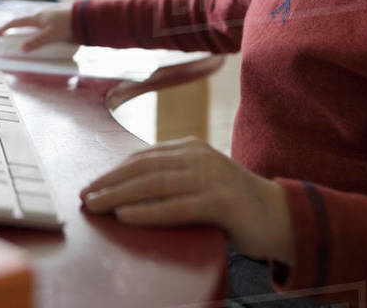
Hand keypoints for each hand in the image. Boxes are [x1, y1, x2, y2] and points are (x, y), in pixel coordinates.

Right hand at [0, 5, 72, 51]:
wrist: (84, 17)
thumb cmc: (67, 24)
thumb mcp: (51, 35)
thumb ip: (37, 42)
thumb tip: (22, 49)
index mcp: (36, 17)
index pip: (15, 22)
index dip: (4, 28)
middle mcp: (40, 15)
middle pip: (22, 21)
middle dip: (13, 28)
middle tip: (7, 37)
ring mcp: (48, 16)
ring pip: (32, 23)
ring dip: (25, 30)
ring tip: (22, 40)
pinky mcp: (55, 20)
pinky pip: (40, 25)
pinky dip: (35, 31)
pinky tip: (39, 37)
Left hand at [79, 137, 293, 264]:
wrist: (282, 217)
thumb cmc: (234, 205)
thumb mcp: (199, 184)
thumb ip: (172, 181)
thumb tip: (129, 192)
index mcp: (190, 149)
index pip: (143, 157)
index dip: (114, 171)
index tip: (91, 184)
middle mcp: (199, 158)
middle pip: (143, 168)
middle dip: (109, 181)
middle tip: (83, 195)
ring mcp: (212, 178)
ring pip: (155, 184)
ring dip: (120, 195)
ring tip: (95, 204)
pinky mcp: (222, 202)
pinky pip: (178, 206)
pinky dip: (148, 211)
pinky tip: (126, 216)